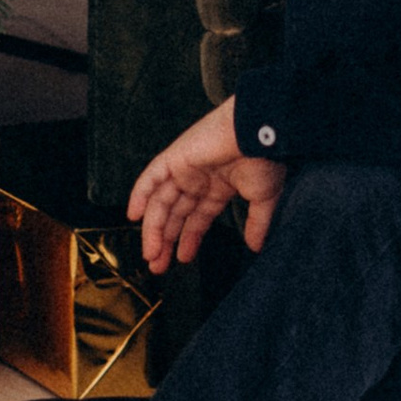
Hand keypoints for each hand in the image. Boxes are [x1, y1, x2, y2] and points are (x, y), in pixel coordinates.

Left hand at [126, 98, 289, 272]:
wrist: (260, 134)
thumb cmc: (266, 159)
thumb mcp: (263, 199)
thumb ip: (257, 224)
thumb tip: (255, 247)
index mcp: (219, 185)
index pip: (198, 217)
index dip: (189, 239)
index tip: (182, 260)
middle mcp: (199, 177)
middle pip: (175, 213)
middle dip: (165, 240)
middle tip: (158, 266)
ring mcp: (185, 167)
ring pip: (161, 201)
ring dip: (153, 229)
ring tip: (151, 255)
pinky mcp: (176, 157)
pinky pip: (151, 177)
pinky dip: (140, 194)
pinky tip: (134, 216)